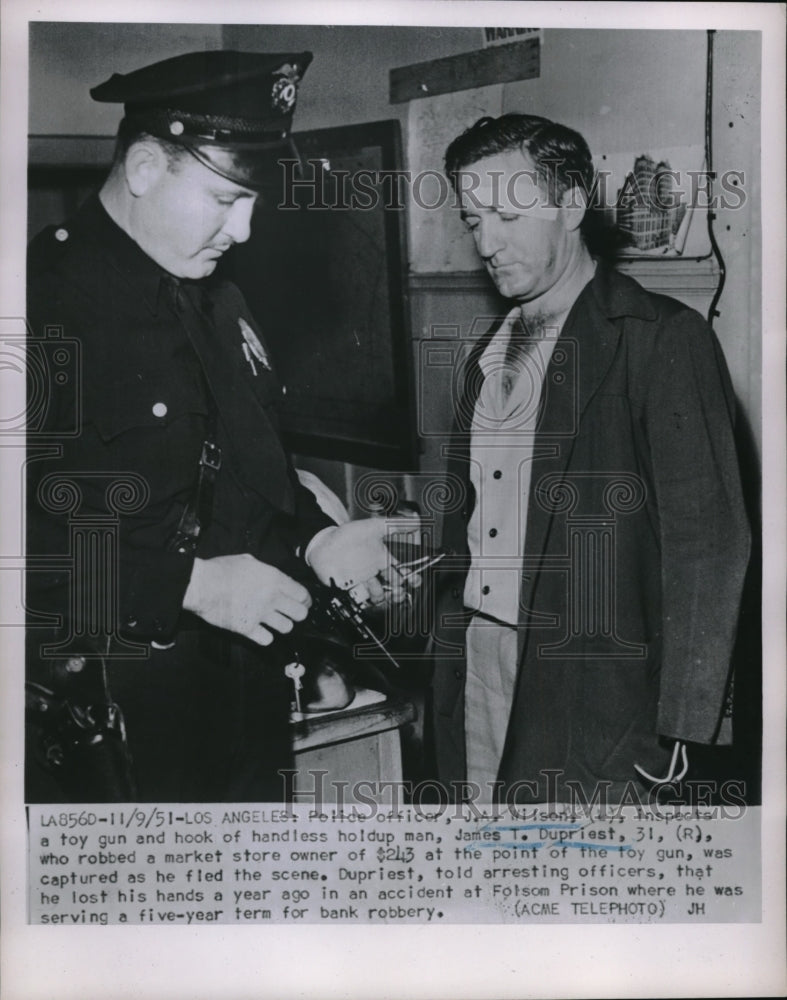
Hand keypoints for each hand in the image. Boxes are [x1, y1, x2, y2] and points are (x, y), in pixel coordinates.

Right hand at [183, 554, 310, 645]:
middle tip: (291, 613)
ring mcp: (260, 614)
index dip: (305, 600)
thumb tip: (271, 575)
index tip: (303, 603)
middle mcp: (272, 598)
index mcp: (274, 579)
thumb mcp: (248, 560)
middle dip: (298, 614)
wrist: (202, 585)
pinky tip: (261, 631)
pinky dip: (265, 637)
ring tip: (274, 622)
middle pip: (300, 614)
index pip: (303, 595)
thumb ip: (265, 570)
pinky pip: (267, 640)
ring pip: (286, 628)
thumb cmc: (221, 570)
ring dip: (282, 625)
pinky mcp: (247, 628)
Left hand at [305, 517, 421, 603]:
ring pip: (379, 596)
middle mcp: (375, 573)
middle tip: (399, 591)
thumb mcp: (373, 527)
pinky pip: (362, 601)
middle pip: (392, 588)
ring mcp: (363, 582)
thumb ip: (395, 525)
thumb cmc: (348, 534)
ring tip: (381, 593)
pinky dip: (366, 602)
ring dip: (383, 597)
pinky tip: (366, 597)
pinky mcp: (350, 589)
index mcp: (382, 559)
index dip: (411, 578)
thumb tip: (417, 521)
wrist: (323, 542)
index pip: (401, 572)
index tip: (415, 580)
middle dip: (399, 592)